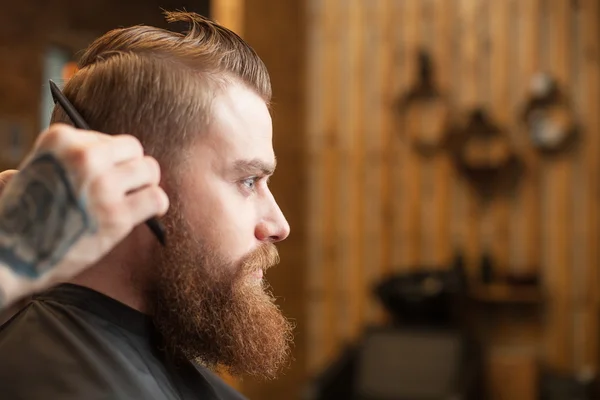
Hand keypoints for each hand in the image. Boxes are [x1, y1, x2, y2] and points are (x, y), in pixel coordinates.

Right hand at [0, 123, 168, 306]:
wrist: (10, 257)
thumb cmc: (19, 217)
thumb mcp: (30, 171)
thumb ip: (63, 160)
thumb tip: (97, 155)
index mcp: (61, 140)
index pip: (108, 139)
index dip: (111, 160)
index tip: (108, 175)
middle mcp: (84, 157)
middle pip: (134, 150)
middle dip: (133, 168)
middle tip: (129, 186)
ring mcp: (103, 185)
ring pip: (150, 170)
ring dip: (147, 185)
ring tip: (139, 198)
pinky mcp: (117, 216)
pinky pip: (156, 198)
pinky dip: (157, 206)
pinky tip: (151, 213)